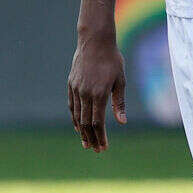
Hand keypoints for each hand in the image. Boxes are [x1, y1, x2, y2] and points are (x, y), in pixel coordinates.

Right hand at [67, 34, 126, 151]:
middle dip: (92, 137)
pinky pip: (72, 106)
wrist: (95, 42)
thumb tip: (122, 122)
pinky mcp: (71, 85)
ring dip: (82, 131)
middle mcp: (85, 94)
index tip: (103, 147)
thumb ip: (119, 102)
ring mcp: (76, 90)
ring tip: (86, 142)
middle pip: (86, 122)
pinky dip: (74, 118)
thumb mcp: (120, 80)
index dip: (100, 136)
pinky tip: (78, 126)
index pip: (98, 122)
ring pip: (77, 116)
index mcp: (99, 94)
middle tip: (96, 149)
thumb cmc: (112, 60)